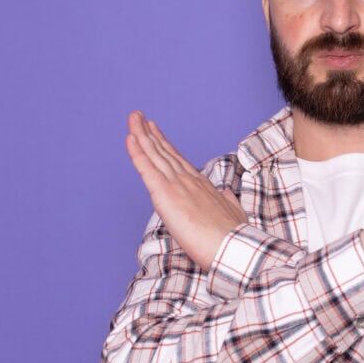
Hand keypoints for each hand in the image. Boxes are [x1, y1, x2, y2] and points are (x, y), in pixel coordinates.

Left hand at [125, 111, 247, 271]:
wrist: (232, 245)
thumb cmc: (234, 235)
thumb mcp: (233, 212)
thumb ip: (227, 200)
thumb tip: (226, 193)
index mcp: (201, 185)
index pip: (177, 160)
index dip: (164, 144)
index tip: (154, 130)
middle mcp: (188, 180)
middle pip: (164, 152)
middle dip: (149, 133)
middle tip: (138, 117)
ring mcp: (177, 185)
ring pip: (155, 154)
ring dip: (141, 135)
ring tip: (133, 118)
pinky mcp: (165, 194)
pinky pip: (147, 169)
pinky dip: (137, 152)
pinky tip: (130, 139)